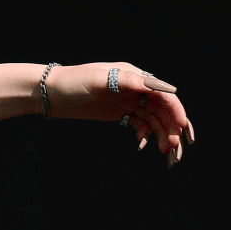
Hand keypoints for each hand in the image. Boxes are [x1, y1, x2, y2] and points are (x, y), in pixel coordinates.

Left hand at [46, 62, 193, 164]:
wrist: (48, 92)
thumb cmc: (72, 82)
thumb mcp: (98, 80)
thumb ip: (129, 82)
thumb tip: (162, 86)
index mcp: (133, 76)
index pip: (163, 94)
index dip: (176, 110)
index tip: (182, 128)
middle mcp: (135, 88)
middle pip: (162, 109)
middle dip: (171, 127)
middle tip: (171, 148)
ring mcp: (128, 100)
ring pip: (153, 118)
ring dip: (161, 134)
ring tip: (163, 152)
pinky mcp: (119, 112)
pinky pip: (140, 124)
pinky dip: (146, 134)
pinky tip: (141, 144)